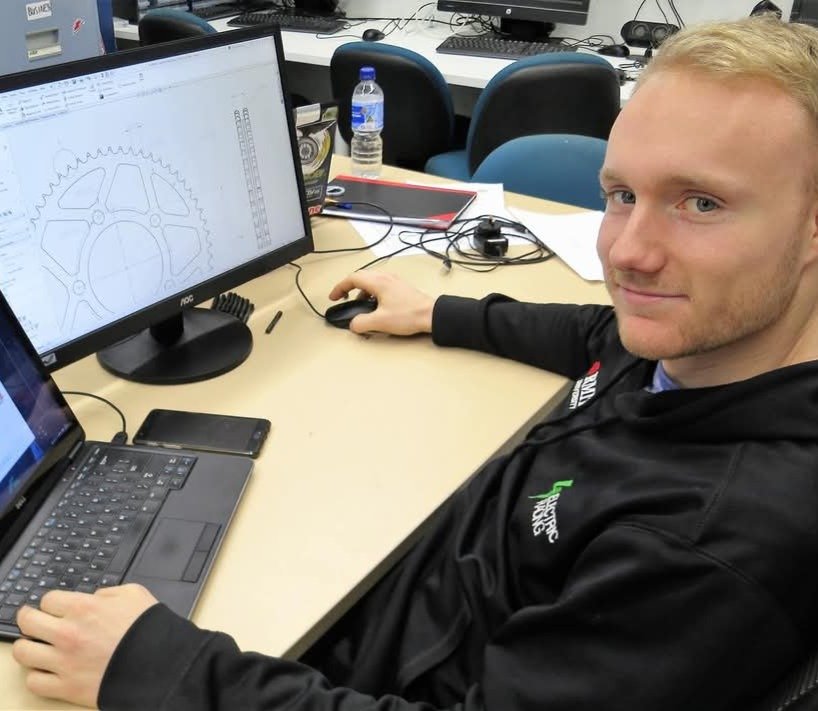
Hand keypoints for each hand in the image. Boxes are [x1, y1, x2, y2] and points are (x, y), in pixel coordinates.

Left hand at [12, 584, 157, 707]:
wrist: (160, 663)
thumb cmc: (150, 628)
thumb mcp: (134, 594)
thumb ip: (108, 592)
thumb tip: (95, 597)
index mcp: (84, 608)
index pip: (47, 600)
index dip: (53, 602)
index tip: (54, 607)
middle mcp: (68, 633)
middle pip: (27, 621)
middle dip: (28, 618)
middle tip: (32, 620)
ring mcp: (64, 661)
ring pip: (23, 652)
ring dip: (28, 646)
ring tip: (35, 646)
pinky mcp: (66, 687)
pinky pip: (34, 682)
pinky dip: (37, 675)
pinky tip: (47, 670)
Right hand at [328, 272, 434, 334]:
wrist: (431, 315)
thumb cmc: (409, 315)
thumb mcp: (380, 322)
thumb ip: (361, 323)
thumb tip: (353, 324)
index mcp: (378, 282)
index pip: (352, 279)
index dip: (339, 287)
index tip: (334, 296)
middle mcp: (385, 277)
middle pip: (361, 277)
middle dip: (349, 288)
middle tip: (342, 297)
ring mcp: (394, 281)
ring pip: (371, 281)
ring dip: (362, 292)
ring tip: (360, 305)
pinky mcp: (400, 287)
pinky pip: (381, 286)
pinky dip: (372, 293)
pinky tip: (376, 306)